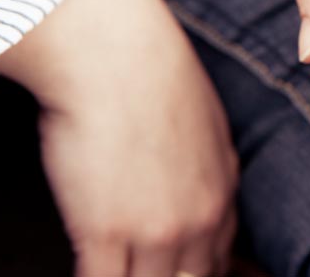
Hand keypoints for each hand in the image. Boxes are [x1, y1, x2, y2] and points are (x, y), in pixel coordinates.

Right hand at [0, 0, 237, 276]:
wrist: (120, 54)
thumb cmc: (153, 75)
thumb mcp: (203, 125)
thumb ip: (202, 169)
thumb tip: (184, 188)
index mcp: (224, 191)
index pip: (218, 260)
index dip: (192, 271)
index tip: (175, 269)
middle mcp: (201, 218)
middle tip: (142, 268)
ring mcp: (157, 230)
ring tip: (116, 267)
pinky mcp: (108, 232)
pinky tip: (86, 267)